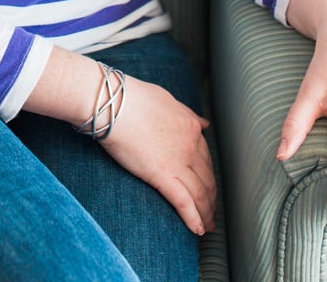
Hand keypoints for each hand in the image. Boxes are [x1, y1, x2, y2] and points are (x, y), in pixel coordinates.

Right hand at [100, 75, 216, 235]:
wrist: (114, 104)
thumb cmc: (133, 98)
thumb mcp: (167, 100)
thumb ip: (187, 114)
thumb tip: (204, 123)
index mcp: (191, 127)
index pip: (206, 158)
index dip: (209, 175)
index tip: (209, 186)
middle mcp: (190, 145)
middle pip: (207, 178)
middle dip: (212, 198)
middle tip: (212, 211)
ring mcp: (178, 161)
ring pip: (200, 194)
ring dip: (206, 212)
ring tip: (207, 225)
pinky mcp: (162, 176)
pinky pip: (184, 202)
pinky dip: (194, 218)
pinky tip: (198, 229)